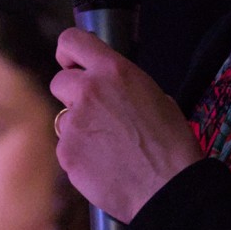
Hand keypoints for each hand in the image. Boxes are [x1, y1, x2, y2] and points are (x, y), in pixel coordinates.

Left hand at [50, 26, 203, 220]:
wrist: (168, 188)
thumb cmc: (172, 143)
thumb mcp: (156, 95)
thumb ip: (122, 85)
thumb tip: (109, 89)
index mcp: (114, 71)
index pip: (71, 41)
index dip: (68, 53)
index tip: (71, 64)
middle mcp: (89, 91)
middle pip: (59, 82)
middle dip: (73, 96)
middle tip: (98, 115)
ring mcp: (74, 123)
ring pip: (64, 119)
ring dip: (80, 129)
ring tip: (110, 147)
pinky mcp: (66, 152)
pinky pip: (66, 147)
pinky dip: (80, 155)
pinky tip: (105, 165)